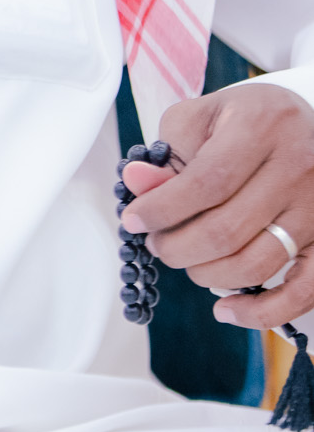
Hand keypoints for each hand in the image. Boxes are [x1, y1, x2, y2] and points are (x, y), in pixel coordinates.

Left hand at [119, 85, 313, 329]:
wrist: (306, 123)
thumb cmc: (247, 123)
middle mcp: (298, 165)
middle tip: (158, 244)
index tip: (134, 220)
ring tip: (186, 260)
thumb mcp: (203, 120)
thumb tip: (136, 182)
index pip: (206, 182)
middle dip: (177, 247)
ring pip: (256, 265)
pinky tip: (226, 310)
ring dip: (207, 275)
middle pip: (227, 230)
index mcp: (261, 126)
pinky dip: (260, 312)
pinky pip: (302, 293)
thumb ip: (170, 154)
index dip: (163, 209)